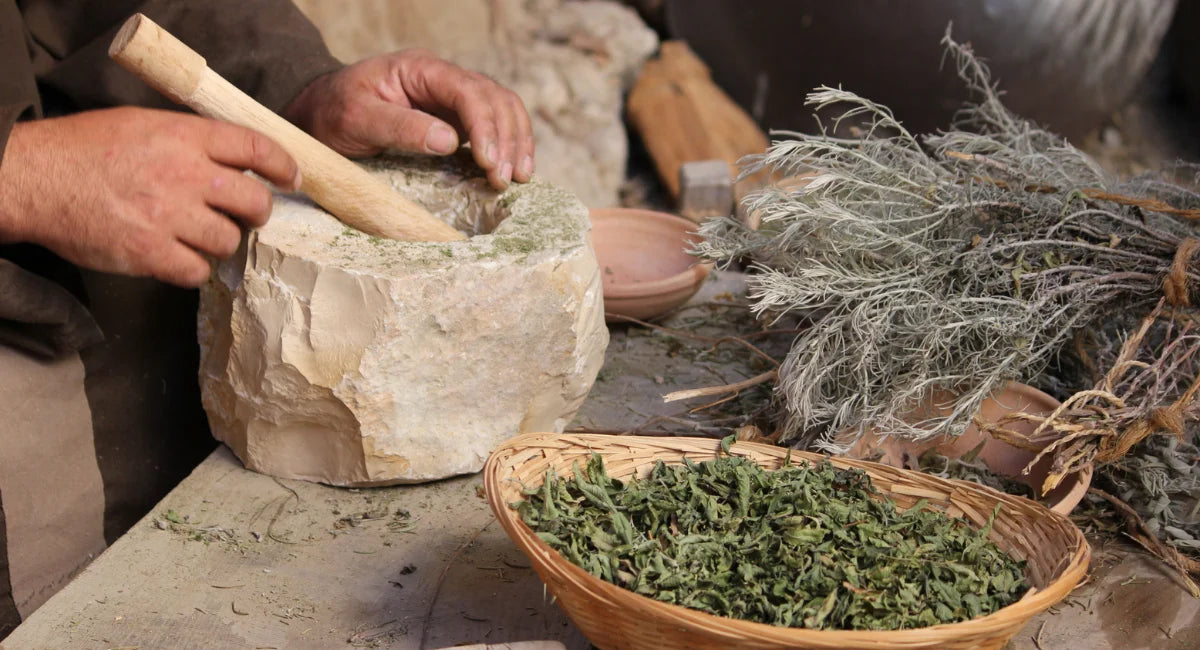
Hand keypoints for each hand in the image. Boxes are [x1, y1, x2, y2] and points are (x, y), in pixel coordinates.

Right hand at [0, 107, 299, 286]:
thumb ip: (191, 141)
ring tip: (198, 234)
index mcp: (185, 137)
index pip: (257, 147)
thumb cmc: (85, 149)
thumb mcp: (144, 125)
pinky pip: (197, 271)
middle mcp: (185, 175)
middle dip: (259, 212)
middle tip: (247, 216)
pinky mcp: (151, 252)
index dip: (283, 166)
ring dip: (221, 242)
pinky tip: (176, 256)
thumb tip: (235, 159)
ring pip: (229, 240)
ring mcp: (169, 216)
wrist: (33, 178)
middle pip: (256, 202)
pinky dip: (192, 268)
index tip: (292, 179)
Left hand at [284, 50, 533, 189]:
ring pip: (503, 109)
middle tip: (503, 179)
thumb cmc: (333, 113)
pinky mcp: (455, 120)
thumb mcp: (356, 119)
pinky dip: (509, 145)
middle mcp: (443, 79)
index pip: (469, 90)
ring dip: (515, 142)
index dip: (485, 125)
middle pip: (495, 98)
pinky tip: (513, 170)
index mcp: (420, 69)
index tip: (487, 161)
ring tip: (518, 177)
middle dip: (506, 138)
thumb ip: (400, 126)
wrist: (320, 114)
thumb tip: (450, 141)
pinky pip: (494, 126)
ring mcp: (452, 99)